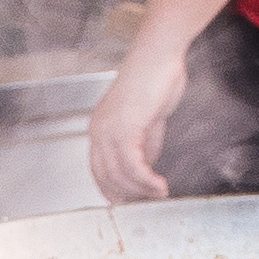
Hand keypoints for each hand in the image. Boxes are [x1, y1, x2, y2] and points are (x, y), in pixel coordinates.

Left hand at [85, 31, 189, 207]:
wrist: (159, 57)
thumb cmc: (155, 80)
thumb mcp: (147, 122)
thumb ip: (144, 145)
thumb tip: (146, 169)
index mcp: (99, 128)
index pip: (98, 169)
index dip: (110, 188)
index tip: (125, 201)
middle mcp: (98, 130)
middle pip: (107, 176)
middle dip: (129, 194)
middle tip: (148, 202)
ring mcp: (109, 130)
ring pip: (121, 174)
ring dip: (142, 189)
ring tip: (160, 194)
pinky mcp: (125, 128)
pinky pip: (134, 165)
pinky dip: (147, 180)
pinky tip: (160, 185)